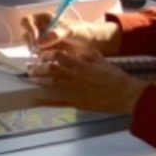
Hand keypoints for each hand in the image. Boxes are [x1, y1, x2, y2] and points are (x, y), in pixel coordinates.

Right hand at [19, 12, 119, 53]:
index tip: (36, 39)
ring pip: (31, 46)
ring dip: (36, 52)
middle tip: (40, 51)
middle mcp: (42, 29)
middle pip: (26, 35)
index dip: (28, 29)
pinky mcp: (48, 53)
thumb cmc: (85, 32)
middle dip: (31, 43)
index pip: (27, 21)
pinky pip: (39, 56)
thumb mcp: (73, 31)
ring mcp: (44, 41)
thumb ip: (58, 34)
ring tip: (48, 56)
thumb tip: (40, 42)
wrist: (95, 44)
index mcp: (45, 19)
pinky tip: (52, 61)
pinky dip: (42, 59)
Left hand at [29, 44, 148, 115]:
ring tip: (31, 78)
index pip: (58, 56)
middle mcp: (74, 76)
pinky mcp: (76, 102)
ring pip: (50, 83)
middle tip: (31, 67)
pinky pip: (57, 101)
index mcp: (80, 64)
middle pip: (50, 70)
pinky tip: (35, 98)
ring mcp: (73, 90)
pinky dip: (44, 100)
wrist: (124, 95)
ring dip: (39, 80)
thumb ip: (88, 55)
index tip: (42, 55)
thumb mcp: (102, 60)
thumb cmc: (115, 77)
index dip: (47, 55)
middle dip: (38, 68)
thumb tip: (78, 53)